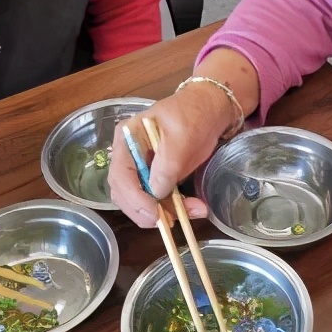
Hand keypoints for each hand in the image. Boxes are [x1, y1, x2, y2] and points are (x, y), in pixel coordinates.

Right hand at [108, 82, 235, 227]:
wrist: (211, 110)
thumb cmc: (194, 114)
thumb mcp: (182, 135)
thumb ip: (168, 163)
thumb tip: (155, 192)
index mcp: (128, 139)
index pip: (120, 175)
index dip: (134, 198)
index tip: (154, 213)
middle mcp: (129, 156)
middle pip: (125, 193)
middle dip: (146, 211)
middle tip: (169, 222)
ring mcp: (142, 168)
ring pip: (141, 201)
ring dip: (165, 213)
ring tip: (194, 211)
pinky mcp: (157, 178)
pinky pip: (158, 200)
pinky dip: (174, 209)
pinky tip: (194, 208)